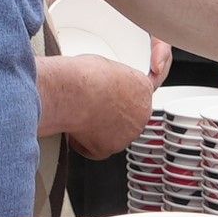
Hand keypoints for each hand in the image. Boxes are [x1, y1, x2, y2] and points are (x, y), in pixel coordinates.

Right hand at [38, 52, 156, 159]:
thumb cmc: (86, 76)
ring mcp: (128, 134)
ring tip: (83, 114)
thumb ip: (116, 81)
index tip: (110, 97)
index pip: (138, 99)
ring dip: (100, 129)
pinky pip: (97, 150)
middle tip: (94, 106)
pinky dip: (84, 143)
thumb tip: (109, 86)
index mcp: (143, 89)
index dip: (121, 99)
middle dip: (112, 116)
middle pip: (128, 119)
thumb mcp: (108, 67)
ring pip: (114, 135)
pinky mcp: (110, 148)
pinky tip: (77, 130)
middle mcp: (141, 114)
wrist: (73, 93)